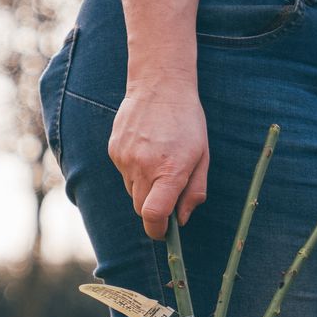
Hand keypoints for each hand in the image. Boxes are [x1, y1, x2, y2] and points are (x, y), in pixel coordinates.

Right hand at [109, 80, 208, 239]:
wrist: (160, 85)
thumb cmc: (187, 123)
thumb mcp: (202, 157)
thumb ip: (194, 192)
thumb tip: (181, 219)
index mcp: (170, 171)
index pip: (154, 215)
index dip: (158, 229)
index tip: (165, 231)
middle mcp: (144, 167)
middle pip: (141, 208)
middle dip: (154, 210)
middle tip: (168, 193)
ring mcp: (126, 159)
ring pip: (132, 191)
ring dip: (145, 188)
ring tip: (158, 161)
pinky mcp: (114, 150)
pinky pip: (124, 173)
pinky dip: (135, 171)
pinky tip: (146, 149)